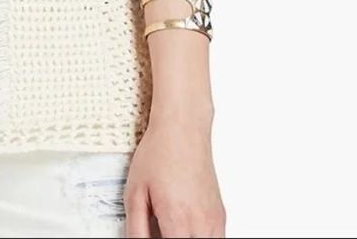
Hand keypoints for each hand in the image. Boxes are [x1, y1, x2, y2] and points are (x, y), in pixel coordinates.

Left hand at [124, 116, 225, 237]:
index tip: (152, 236)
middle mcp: (201, 223)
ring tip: (170, 227)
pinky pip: (214, 238)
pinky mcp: (220, 215)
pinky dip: (199, 237)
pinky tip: (182, 226)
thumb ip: (136, 228)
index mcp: (177, 220)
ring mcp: (214, 221)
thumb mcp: (135, 191)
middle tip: (160, 231)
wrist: (183, 128)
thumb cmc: (159, 152)